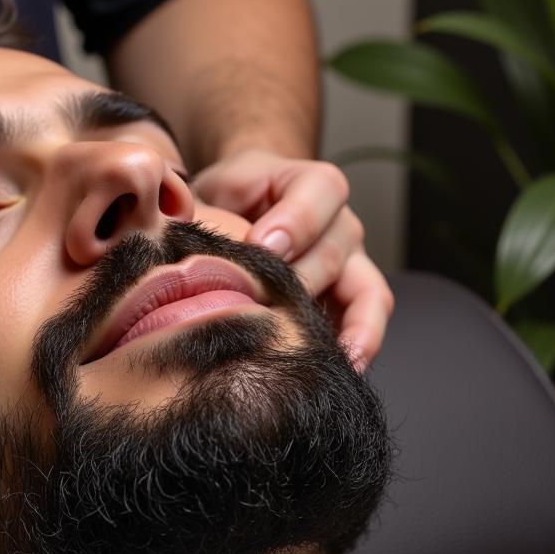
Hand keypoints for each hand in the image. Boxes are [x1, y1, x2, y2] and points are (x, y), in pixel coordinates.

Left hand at [191, 149, 393, 369]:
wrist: (234, 216)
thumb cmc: (224, 202)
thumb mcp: (209, 190)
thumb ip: (201, 206)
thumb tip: (186, 234)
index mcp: (310, 185)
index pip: (322, 190)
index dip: (296, 220)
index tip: (261, 245)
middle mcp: (339, 224)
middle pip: (335, 251)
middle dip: (301, 281)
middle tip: (264, 308)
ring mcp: (350, 264)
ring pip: (367, 291)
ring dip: (349, 325)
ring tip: (333, 356)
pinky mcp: (348, 301)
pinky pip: (368, 321)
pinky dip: (360, 345)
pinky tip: (343, 369)